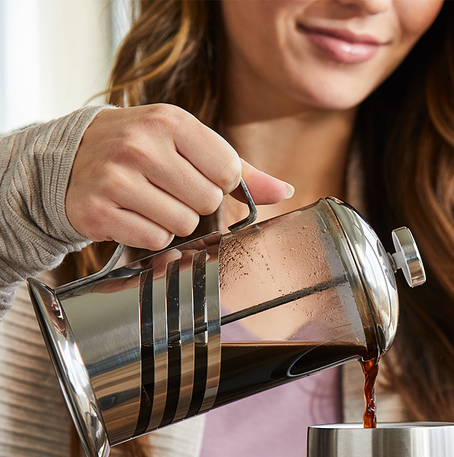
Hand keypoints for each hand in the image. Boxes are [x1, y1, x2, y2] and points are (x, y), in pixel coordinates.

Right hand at [66, 104, 293, 251]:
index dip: (220, 182)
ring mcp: (116, 178)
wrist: (71, 159)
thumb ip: (241, 170)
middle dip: (195, 204)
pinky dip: (149, 235)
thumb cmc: (144, 151)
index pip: (228, 170)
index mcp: (170, 121)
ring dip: (172, 221)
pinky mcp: (100, 211)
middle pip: (207, 201)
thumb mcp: (190, 146)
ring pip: (182, 225)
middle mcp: (141, 145)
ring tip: (148, 200)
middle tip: (167, 188)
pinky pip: (154, 240)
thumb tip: (284, 191)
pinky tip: (132, 214)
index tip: (197, 174)